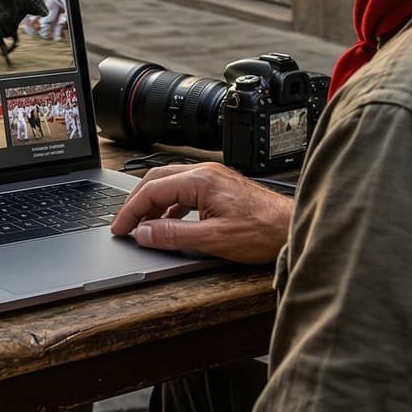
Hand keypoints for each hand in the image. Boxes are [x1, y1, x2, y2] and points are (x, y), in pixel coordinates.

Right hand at [109, 161, 291, 263]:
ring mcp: (213, 177)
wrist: (292, 228)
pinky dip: (169, 205)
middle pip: (156, 181)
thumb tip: (144, 233)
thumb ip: (173, 235)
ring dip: (152, 203)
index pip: (152, 191)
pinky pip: (184, 190)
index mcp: (200, 180)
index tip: (120, 228)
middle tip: (124, 224)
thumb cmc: (262, 231)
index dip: (131, 211)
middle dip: (136, 203)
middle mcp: (205, 172)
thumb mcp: (212, 239)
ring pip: (169, 184)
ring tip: (142, 226)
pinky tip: (168, 222)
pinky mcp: (219, 186)